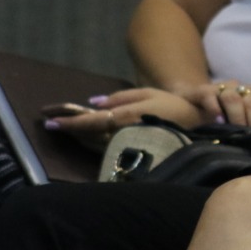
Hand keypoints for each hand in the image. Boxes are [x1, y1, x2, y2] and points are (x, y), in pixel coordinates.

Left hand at [41, 87, 201, 145]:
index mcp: (126, 119)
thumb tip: (95, 102)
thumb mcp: (148, 94)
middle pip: (88, 135)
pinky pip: (104, 150)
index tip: (49, 121)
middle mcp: (123, 137)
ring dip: (77, 137)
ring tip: (64, 128)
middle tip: (50, 122)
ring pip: (93, 145)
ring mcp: (127, 149)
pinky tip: (84, 138)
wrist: (200, 131)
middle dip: (69, 129)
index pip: (90, 122)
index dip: (69, 122)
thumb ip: (121, 97)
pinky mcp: (132, 155)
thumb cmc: (175, 109)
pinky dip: (90, 143)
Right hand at [185, 80, 250, 129]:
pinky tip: (218, 121)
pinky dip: (215, 109)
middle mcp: (240, 89)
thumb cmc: (223, 116)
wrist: (190, 102)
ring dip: (237, 117)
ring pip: (233, 98)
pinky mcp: (202, 91)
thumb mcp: (243, 123)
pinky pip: (209, 96)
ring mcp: (221, 89)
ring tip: (237, 134)